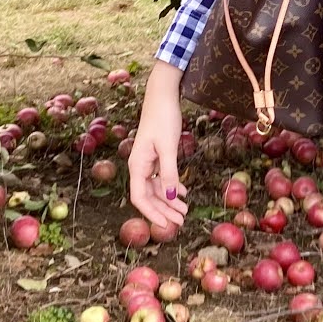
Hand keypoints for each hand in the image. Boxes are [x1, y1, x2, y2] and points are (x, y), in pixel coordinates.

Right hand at [129, 64, 188, 235]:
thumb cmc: (163, 119)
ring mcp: (147, 161)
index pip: (140, 198)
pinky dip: (171, 186)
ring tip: (185, 210)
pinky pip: (161, 177)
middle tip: (181, 221)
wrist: (163, 96)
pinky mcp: (155, 155)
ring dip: (169, 200)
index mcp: (137, 166)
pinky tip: (183, 192)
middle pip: (149, 196)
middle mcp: (139, 166)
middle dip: (164, 210)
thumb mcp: (168, 148)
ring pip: (156, 188)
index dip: (152, 214)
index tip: (167, 225)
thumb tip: (170, 196)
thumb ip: (169, 173)